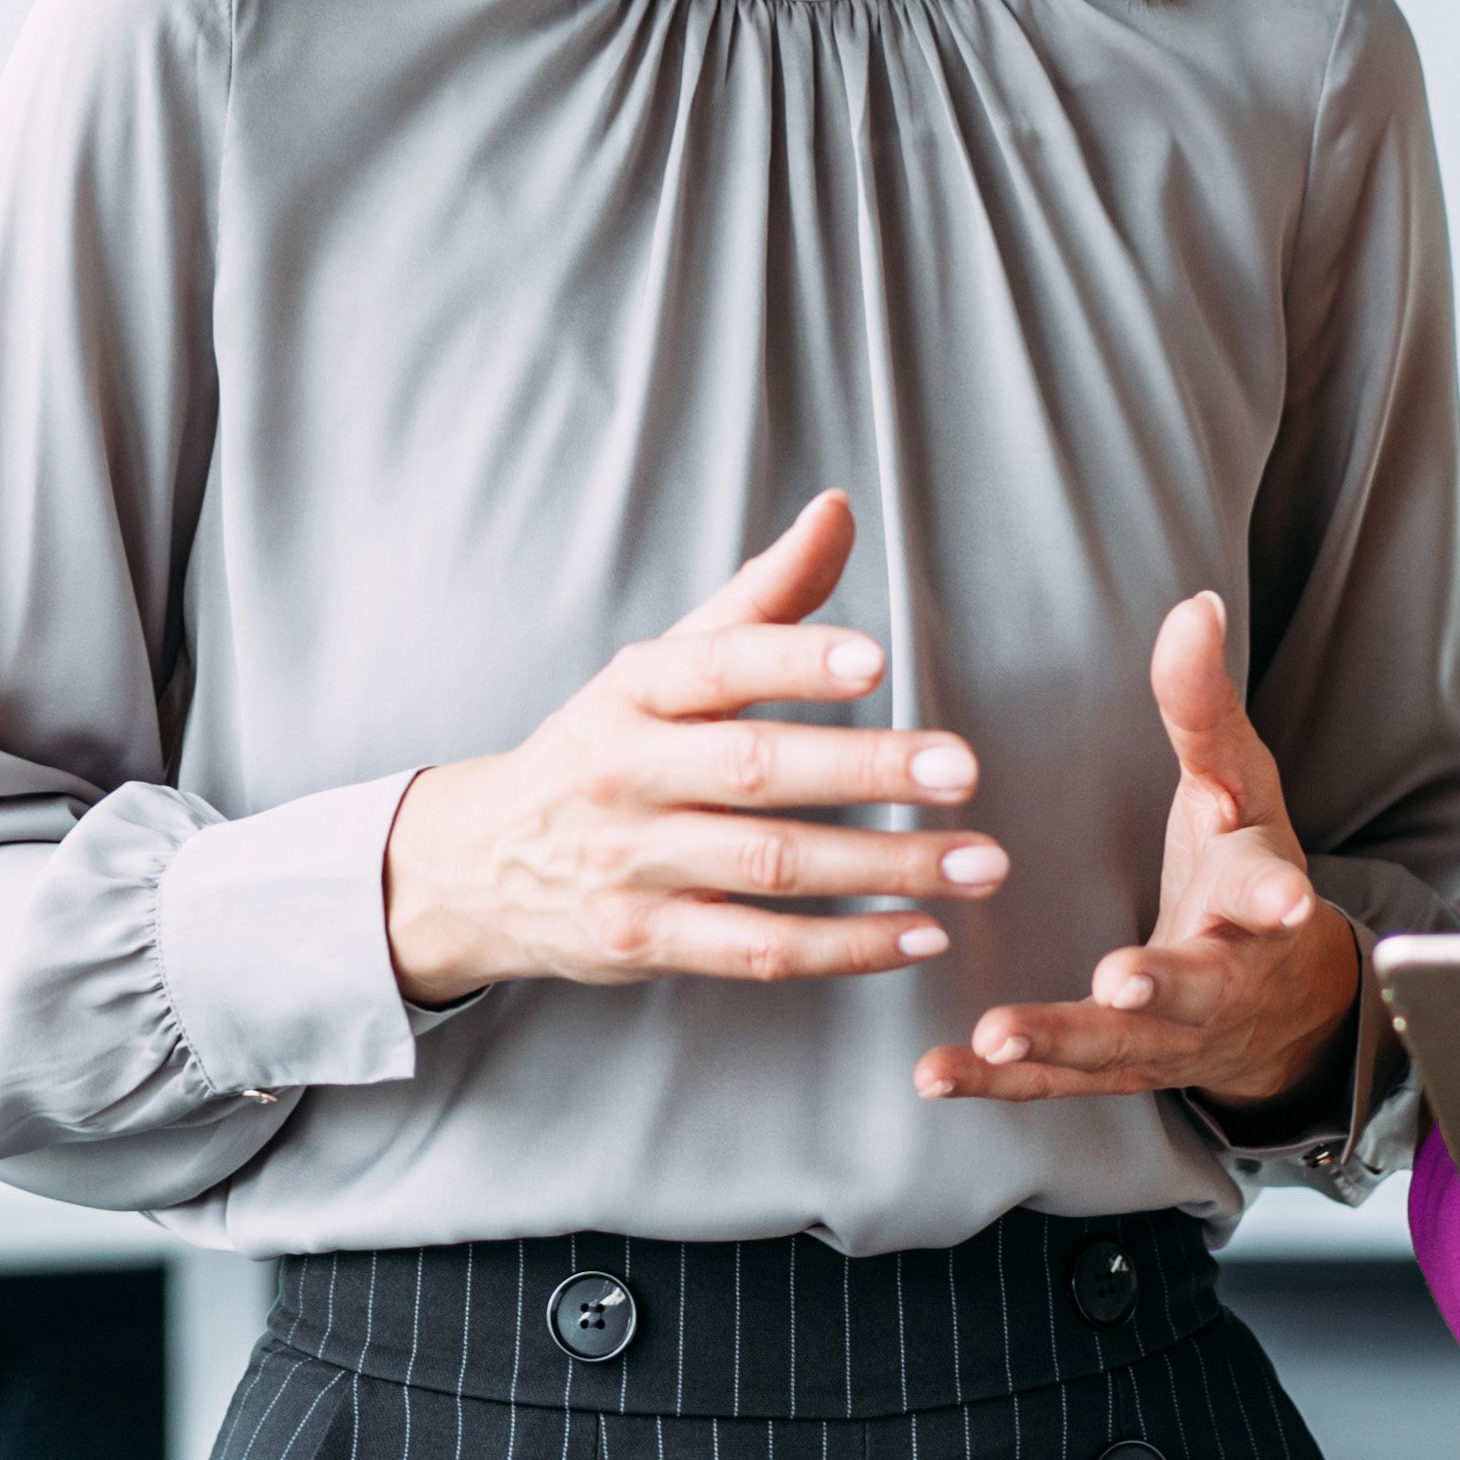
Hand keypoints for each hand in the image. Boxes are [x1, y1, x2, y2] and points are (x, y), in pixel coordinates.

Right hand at [378, 494, 1005, 1003]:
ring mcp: (632, 864)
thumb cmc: (601, 749)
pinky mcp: (643, 942)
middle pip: (755, 769)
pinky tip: (919, 933)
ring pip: (770, 866)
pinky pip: (757, 950)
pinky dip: (844, 949)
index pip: (717, 665)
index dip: (795, 660)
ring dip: (884, 867)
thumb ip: (760, 597)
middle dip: (866, 768)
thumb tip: (839, 509)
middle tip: (964, 770)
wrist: (480, 864)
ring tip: (978, 861)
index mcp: (633, 691)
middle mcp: (626, 773)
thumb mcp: (659, 667)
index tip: (878, 659)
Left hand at [915, 593, 1358, 1111]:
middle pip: (1199, 988)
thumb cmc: (1245, 870)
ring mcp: (1170, 1038)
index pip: (1270, 891)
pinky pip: (1055, 1084)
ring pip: (1120, 1049)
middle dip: (1162, 986)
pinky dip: (997, 1083)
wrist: (1280, 1006)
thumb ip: (1205, 706)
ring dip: (1060, 1042)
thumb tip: (1196, 604)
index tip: (1283, 900)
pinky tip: (936, 1073)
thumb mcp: (1240, 783)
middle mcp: (1223, 980)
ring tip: (998, 1035)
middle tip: (1122, 984)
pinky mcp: (1118, 1070)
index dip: (1275, 894)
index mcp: (1255, 899)